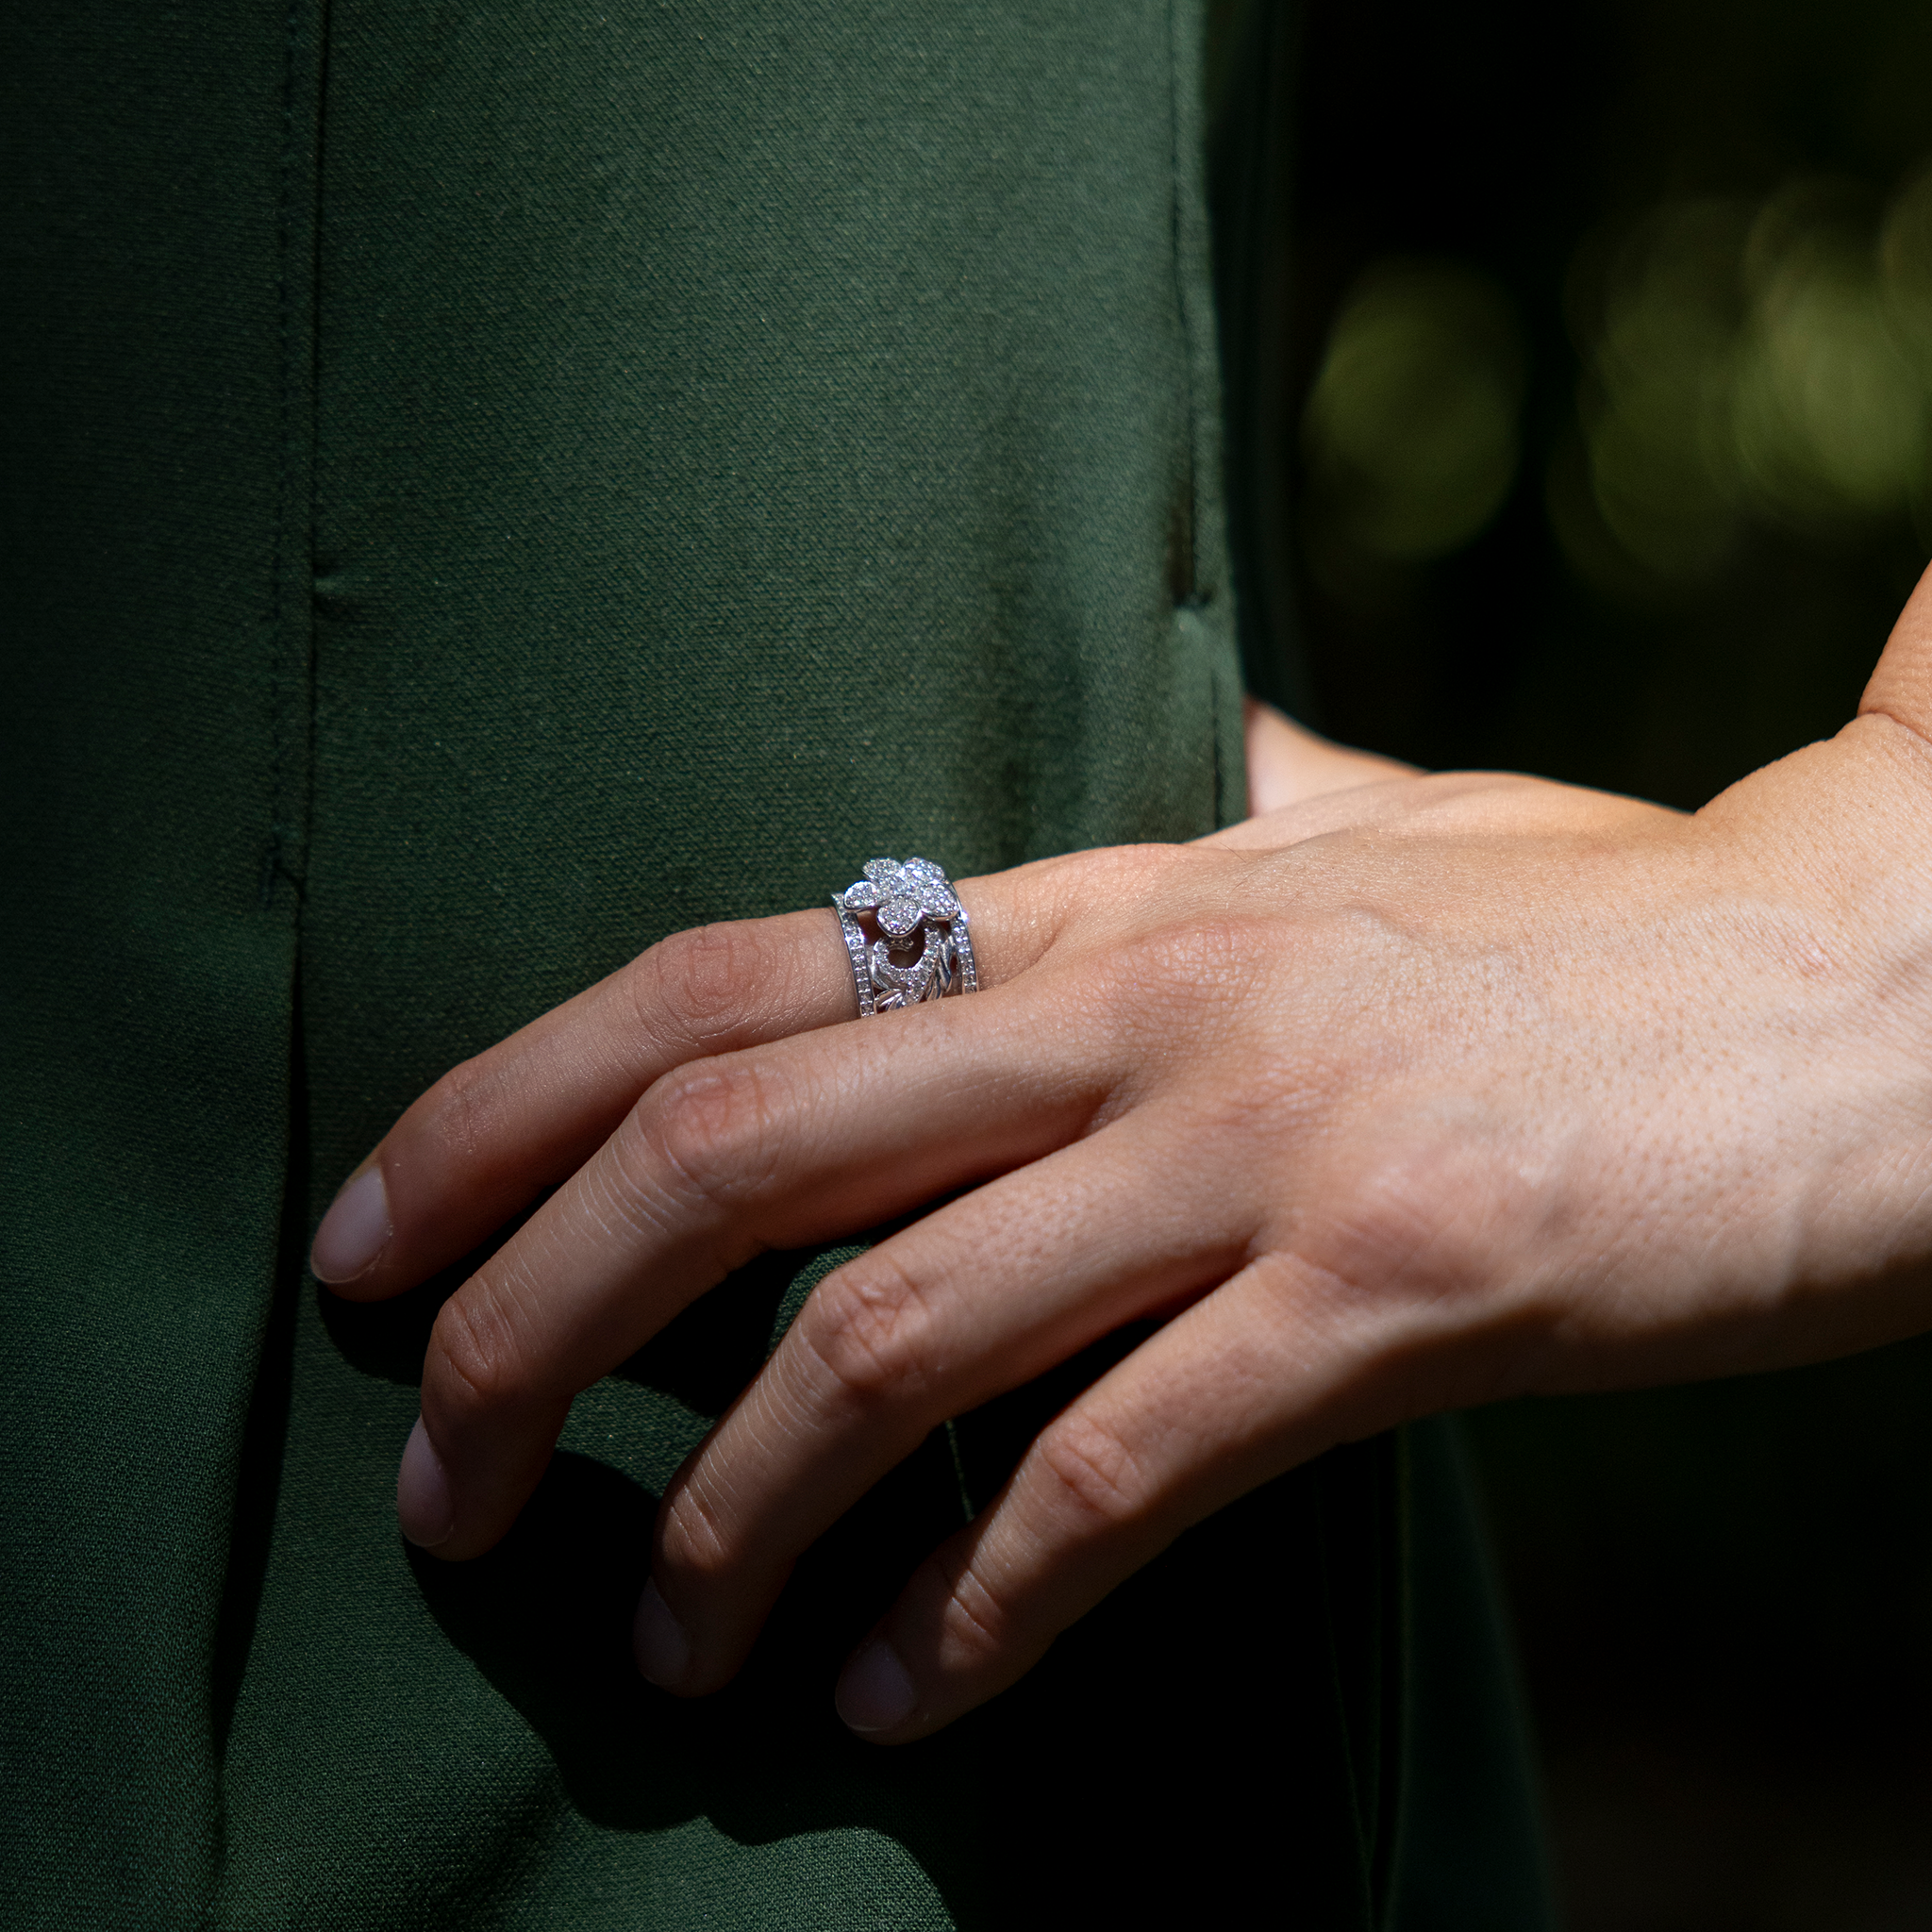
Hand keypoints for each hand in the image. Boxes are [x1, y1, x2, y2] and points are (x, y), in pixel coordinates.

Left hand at [314, 567, 1931, 1742]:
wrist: (1877, 984)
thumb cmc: (1605, 932)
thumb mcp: (1384, 834)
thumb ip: (1244, 806)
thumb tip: (1179, 760)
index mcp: (1105, 904)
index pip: (720, 976)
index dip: (507, 1101)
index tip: (377, 1238)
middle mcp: (1145, 1004)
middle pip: (732, 1146)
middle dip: (528, 1319)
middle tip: (424, 1480)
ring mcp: (1267, 1143)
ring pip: (887, 1335)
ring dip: (726, 1515)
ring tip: (659, 1649)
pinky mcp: (1405, 1288)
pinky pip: (1117, 1478)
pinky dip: (975, 1610)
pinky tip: (894, 1699)